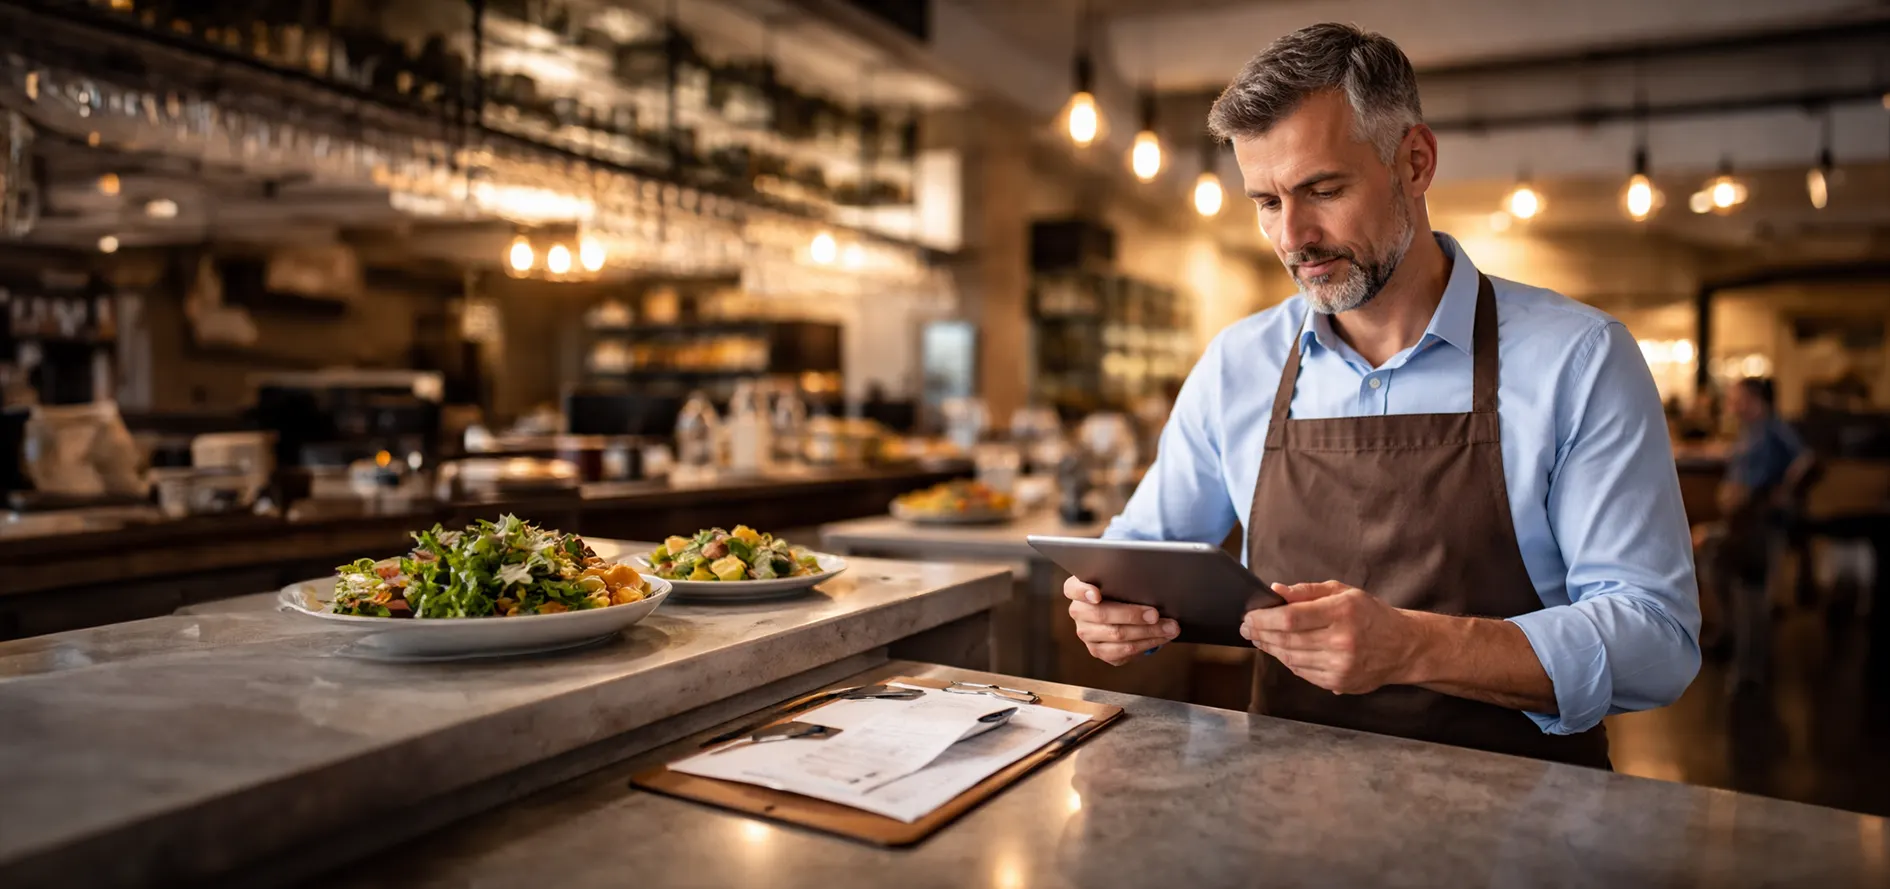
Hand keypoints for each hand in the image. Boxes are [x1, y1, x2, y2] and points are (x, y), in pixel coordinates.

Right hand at [1063, 575, 1178, 665]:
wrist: (1121, 611)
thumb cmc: (1121, 590)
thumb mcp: (1119, 580)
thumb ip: (1125, 580)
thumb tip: (1151, 586)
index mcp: (1077, 590)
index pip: (1073, 588)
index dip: (1084, 592)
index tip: (1097, 595)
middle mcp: (1078, 612)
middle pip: (1102, 615)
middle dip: (1133, 615)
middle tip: (1156, 614)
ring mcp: (1086, 634)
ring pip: (1116, 635)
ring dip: (1147, 633)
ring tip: (1169, 628)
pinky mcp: (1098, 650)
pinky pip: (1122, 651)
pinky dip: (1146, 645)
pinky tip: (1161, 638)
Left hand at [1240, 580, 1424, 694]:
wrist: (1404, 647)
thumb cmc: (1371, 615)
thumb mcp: (1343, 592)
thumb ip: (1308, 591)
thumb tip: (1276, 590)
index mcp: (1342, 612)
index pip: (1290, 618)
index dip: (1263, 619)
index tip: (1249, 616)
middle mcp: (1342, 641)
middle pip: (1287, 641)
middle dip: (1261, 634)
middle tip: (1247, 627)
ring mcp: (1341, 665)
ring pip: (1291, 659)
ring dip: (1271, 648)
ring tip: (1260, 638)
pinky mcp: (1339, 682)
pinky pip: (1302, 672)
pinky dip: (1288, 661)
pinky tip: (1281, 651)